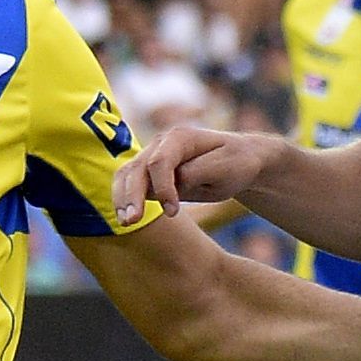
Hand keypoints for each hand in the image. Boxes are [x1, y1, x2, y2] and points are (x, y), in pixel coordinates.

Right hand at [116, 125, 280, 221]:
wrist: (238, 160)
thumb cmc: (235, 163)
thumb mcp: (225, 167)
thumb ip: (198, 172)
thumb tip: (175, 180)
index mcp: (181, 138)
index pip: (160, 162)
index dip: (163, 188)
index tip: (172, 212)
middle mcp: (161, 143)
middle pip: (137, 168)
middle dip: (133, 195)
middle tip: (131, 222)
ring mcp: (152, 155)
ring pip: (127, 174)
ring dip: (122, 198)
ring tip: (125, 222)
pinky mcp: (149, 171)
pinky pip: (128, 182)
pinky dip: (123, 199)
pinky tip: (125, 218)